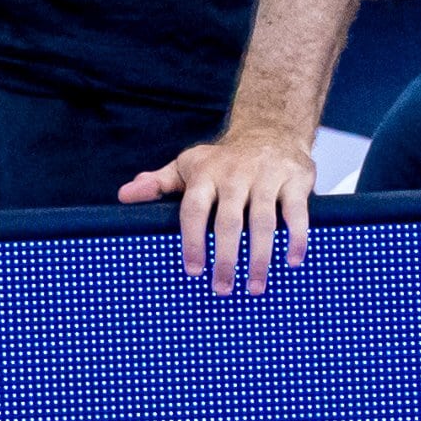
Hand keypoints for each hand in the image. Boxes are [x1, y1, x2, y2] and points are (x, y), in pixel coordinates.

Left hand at [120, 125, 315, 293]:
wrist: (270, 132)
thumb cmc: (222, 160)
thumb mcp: (187, 166)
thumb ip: (158, 183)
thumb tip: (124, 196)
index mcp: (205, 174)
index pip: (194, 210)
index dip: (192, 240)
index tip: (192, 271)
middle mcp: (235, 175)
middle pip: (228, 222)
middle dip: (225, 258)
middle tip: (221, 289)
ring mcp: (266, 177)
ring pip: (263, 222)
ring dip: (259, 257)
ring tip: (253, 287)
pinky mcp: (295, 180)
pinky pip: (296, 213)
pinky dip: (296, 238)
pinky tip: (291, 262)